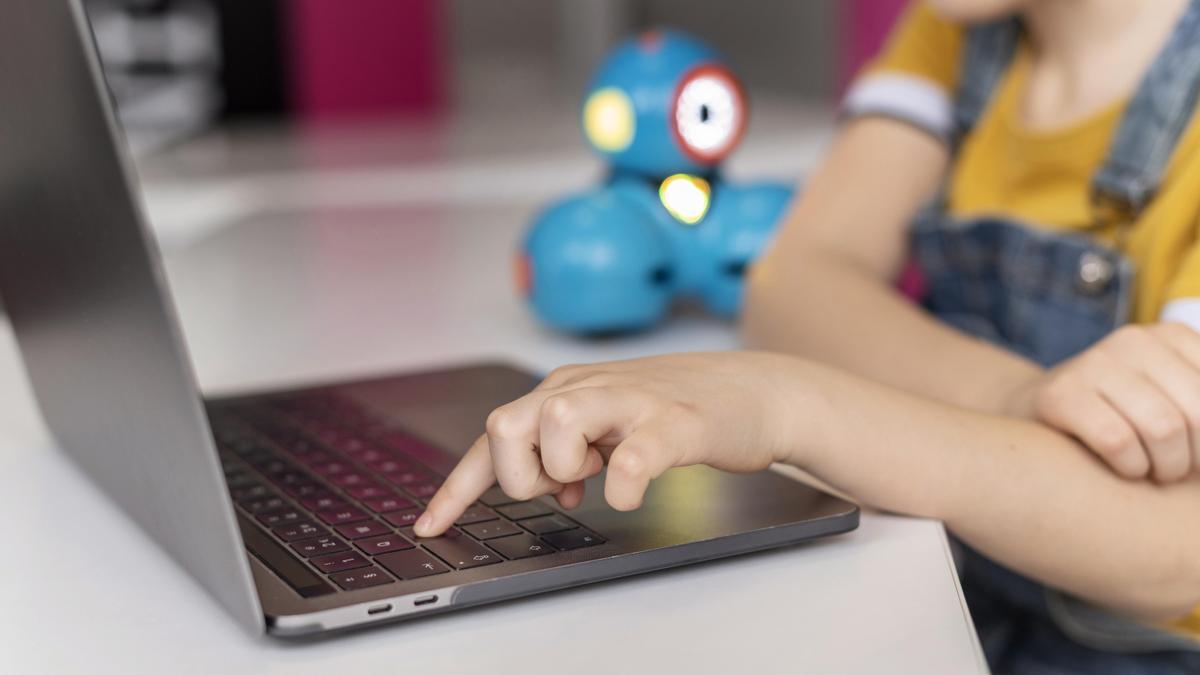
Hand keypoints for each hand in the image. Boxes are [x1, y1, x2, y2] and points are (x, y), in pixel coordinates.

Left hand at [413, 352, 806, 535]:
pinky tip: (629, 491)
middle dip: (519, 473)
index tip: (430, 525)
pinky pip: (635, 453)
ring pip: (557, 421)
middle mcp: (589, 387)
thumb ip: (574, 451)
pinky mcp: (678, 422)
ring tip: (598, 475)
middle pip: (507, 422)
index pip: (495, 437)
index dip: (458, 486)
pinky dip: (622, 482)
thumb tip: (551, 488)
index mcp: (567, 392)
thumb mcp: (611, 428)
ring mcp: (633, 400)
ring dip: (564, 466)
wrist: (757, 393)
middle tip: (563, 486)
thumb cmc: (680, 411)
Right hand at [1005, 323, 1199, 482]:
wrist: (1035, 411)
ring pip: (1164, 430)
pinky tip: (1125, 468)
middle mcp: (1134, 340)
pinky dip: (1131, 467)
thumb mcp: (1173, 396)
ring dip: (1167, 468)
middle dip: (1199, 457)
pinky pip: (1119, 442)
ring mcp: (1093, 363)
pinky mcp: (1061, 394)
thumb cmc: (1122, 415)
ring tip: (1156, 473)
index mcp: (1173, 336)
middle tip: (1183, 471)